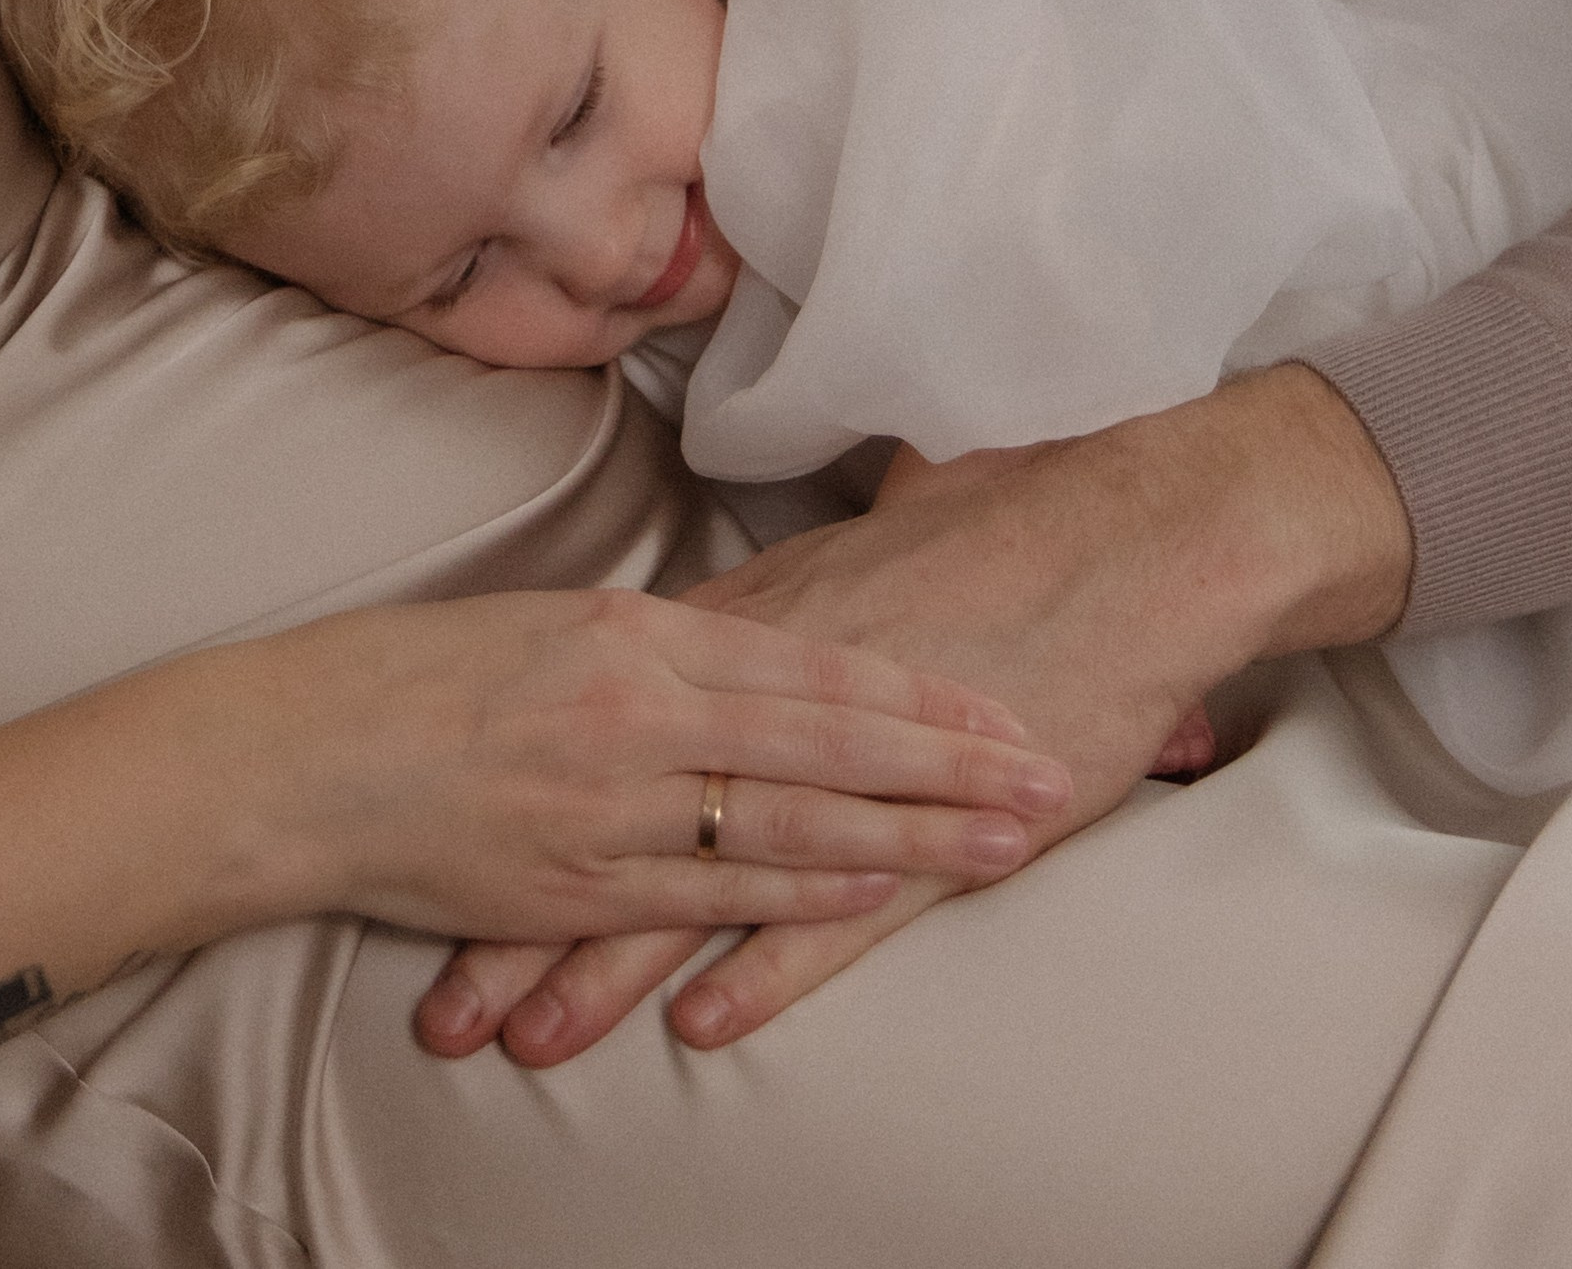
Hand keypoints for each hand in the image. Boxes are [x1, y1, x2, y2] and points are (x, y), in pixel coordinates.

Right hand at [207, 588, 1072, 943]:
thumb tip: (750, 650)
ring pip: (793, 815)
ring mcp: (612, 802)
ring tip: (1003, 840)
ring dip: (910, 832)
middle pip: (832, 734)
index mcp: (640, 633)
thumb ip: (662, 646)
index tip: (996, 699)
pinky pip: (710, 888)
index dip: (917, 686)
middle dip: (951, 757)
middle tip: (1048, 765)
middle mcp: (640, 710)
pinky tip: (874, 887)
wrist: (296, 757)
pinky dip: (798, 887)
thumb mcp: (556, 623)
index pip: (814, 659)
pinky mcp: (577, 884)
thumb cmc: (420, 677)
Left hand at [415, 366, 1410, 1063]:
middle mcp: (772, 699)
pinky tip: (703, 1020)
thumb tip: (740, 612)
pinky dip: (769, 964)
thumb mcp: (867, 552)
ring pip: (705, 878)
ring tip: (532, 1038)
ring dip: (614, 968)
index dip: (519, 815)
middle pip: (625, 823)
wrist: (1135, 536)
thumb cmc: (1011, 533)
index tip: (437, 875)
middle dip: (526, 921)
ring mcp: (853, 764)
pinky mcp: (938, 816)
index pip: (603, 741)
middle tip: (448, 1000)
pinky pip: (840, 905)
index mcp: (751, 633)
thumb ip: (787, 597)